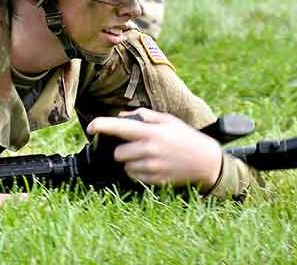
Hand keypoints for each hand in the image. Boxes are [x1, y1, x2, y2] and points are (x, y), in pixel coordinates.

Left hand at [86, 108, 222, 189]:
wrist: (205, 161)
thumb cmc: (185, 137)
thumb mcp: (167, 120)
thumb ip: (142, 116)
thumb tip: (120, 116)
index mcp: (150, 132)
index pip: (118, 128)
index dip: (101, 125)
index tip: (90, 127)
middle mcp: (149, 150)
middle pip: (118, 153)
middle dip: (122, 149)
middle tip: (136, 146)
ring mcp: (152, 167)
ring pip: (125, 166)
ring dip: (130, 161)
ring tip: (146, 156)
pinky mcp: (155, 180)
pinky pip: (134, 177)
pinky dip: (137, 171)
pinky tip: (151, 165)